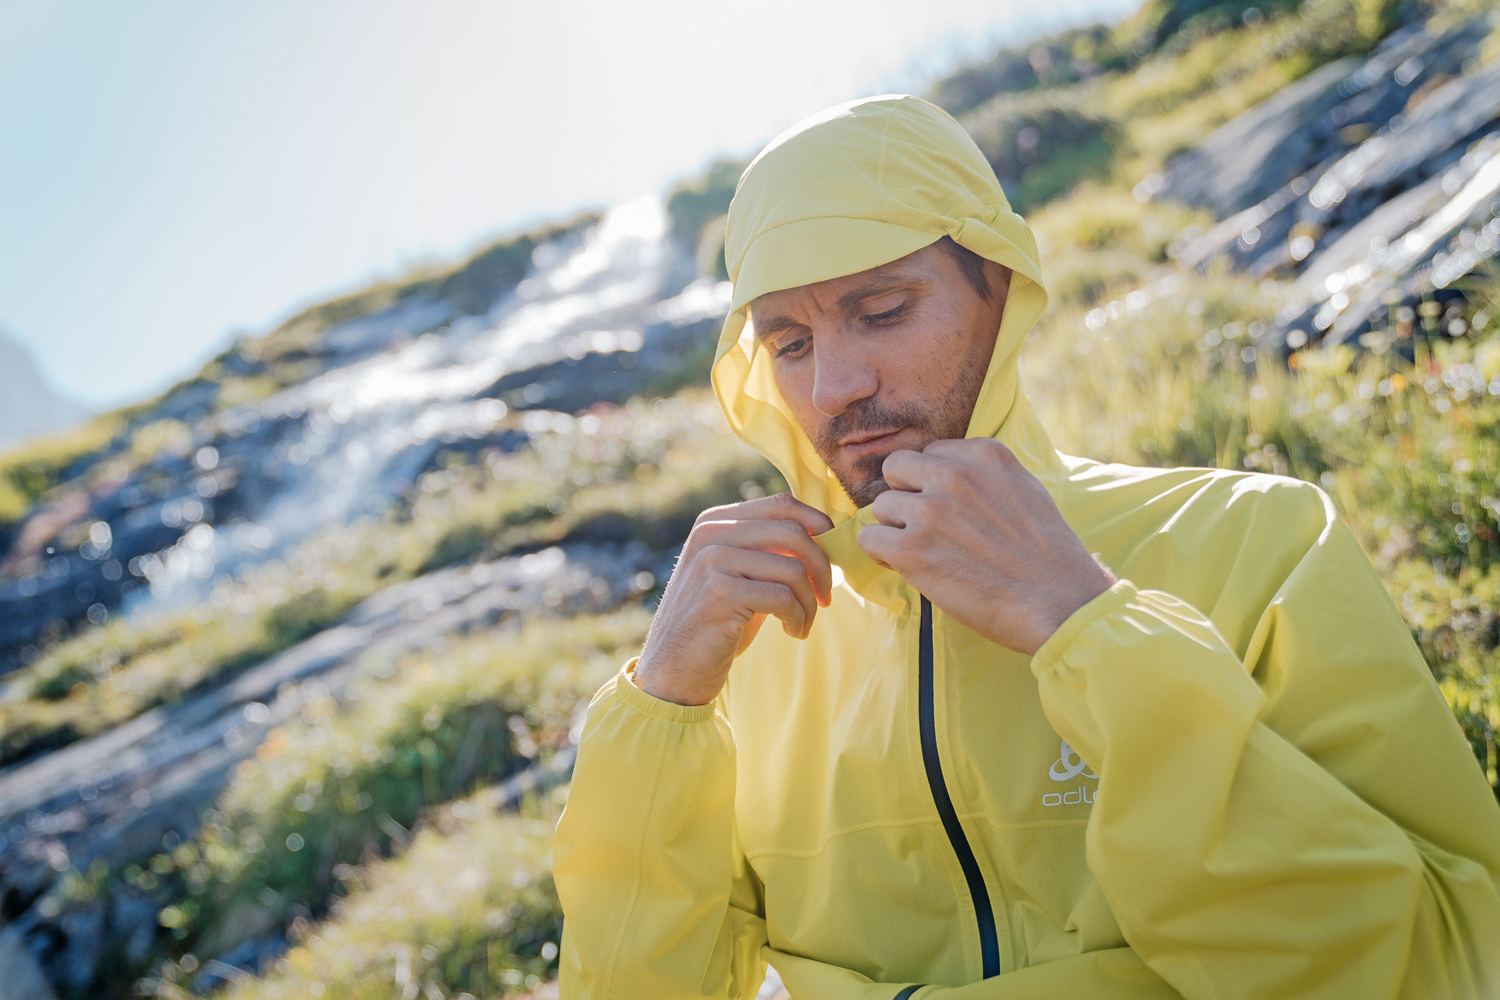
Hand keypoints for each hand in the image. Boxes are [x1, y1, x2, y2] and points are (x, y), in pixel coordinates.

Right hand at [634, 494, 834, 705]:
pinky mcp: (720, 594)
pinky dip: (799, 618)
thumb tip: (826, 534)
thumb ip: (769, 551)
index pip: (782, 505)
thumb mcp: (739, 576)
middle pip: (793, 532)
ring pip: (792, 569)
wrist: (673, 669)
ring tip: (802, 624)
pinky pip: (783, 598)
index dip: (818, 526)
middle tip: (825, 597)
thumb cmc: (716, 624)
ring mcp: (712, 562)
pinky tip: (793, 632)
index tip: (832, 558)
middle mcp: (711, 534)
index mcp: (715, 521)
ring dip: (810, 603)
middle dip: (821, 568)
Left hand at [856, 438, 1113, 655]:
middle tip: (929, 528)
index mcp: (983, 453)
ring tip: (928, 553)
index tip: (952, 511)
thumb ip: (984, 474)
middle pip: (897, 469)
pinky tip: (910, 567)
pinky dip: (883, 555)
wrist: (1060, 602)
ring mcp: (930, 509)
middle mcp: (953, 473)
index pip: (931, 454)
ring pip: (882, 506)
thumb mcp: (1024, 489)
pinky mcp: (912, 548)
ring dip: (897, 529)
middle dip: (907, 496)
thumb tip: (948, 472)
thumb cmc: (1047, 555)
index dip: (934, 484)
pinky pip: (869, 538)